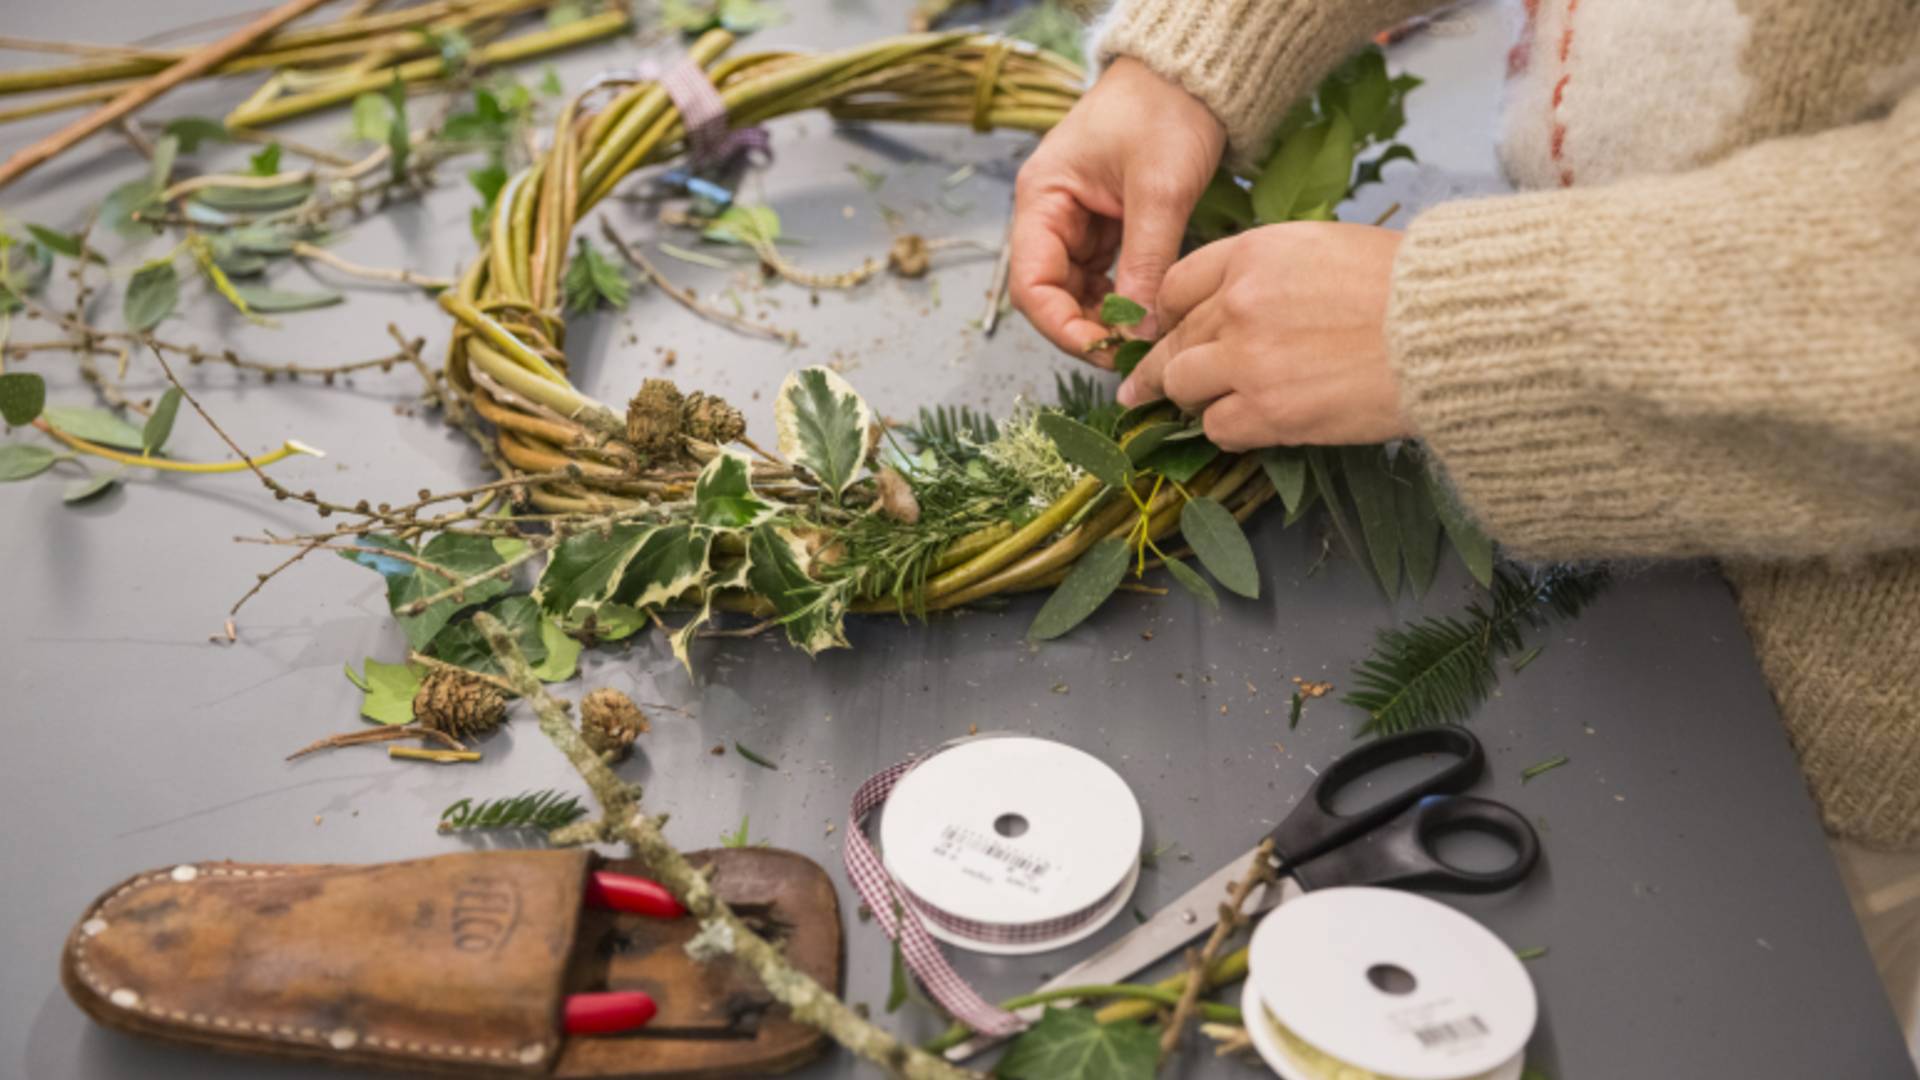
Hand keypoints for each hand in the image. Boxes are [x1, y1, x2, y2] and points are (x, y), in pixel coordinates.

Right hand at [1010, 57, 1224, 357]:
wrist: (1190, 76)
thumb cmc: (1165, 112)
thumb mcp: (1159, 191)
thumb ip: (1146, 264)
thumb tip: (1139, 332)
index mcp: (1042, 198)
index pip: (1032, 284)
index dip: (1061, 327)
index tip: (1104, 351)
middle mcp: (1050, 215)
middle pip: (1050, 295)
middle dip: (1085, 329)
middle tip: (1131, 356)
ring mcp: (1077, 223)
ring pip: (1077, 293)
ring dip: (1104, 321)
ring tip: (1142, 341)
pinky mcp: (1105, 228)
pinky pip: (1104, 279)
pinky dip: (1122, 302)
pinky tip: (1147, 317)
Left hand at [1117, 222, 1410, 449]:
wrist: (1447, 331)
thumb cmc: (1407, 286)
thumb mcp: (1327, 248)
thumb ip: (1271, 273)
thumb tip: (1242, 304)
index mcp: (1252, 253)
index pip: (1176, 286)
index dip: (1167, 314)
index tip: (1165, 331)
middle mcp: (1238, 303)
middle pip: (1174, 339)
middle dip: (1159, 365)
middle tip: (1141, 386)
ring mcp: (1247, 359)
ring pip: (1181, 385)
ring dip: (1190, 398)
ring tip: (1197, 407)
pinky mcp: (1266, 411)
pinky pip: (1216, 427)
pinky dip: (1225, 429)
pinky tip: (1246, 426)